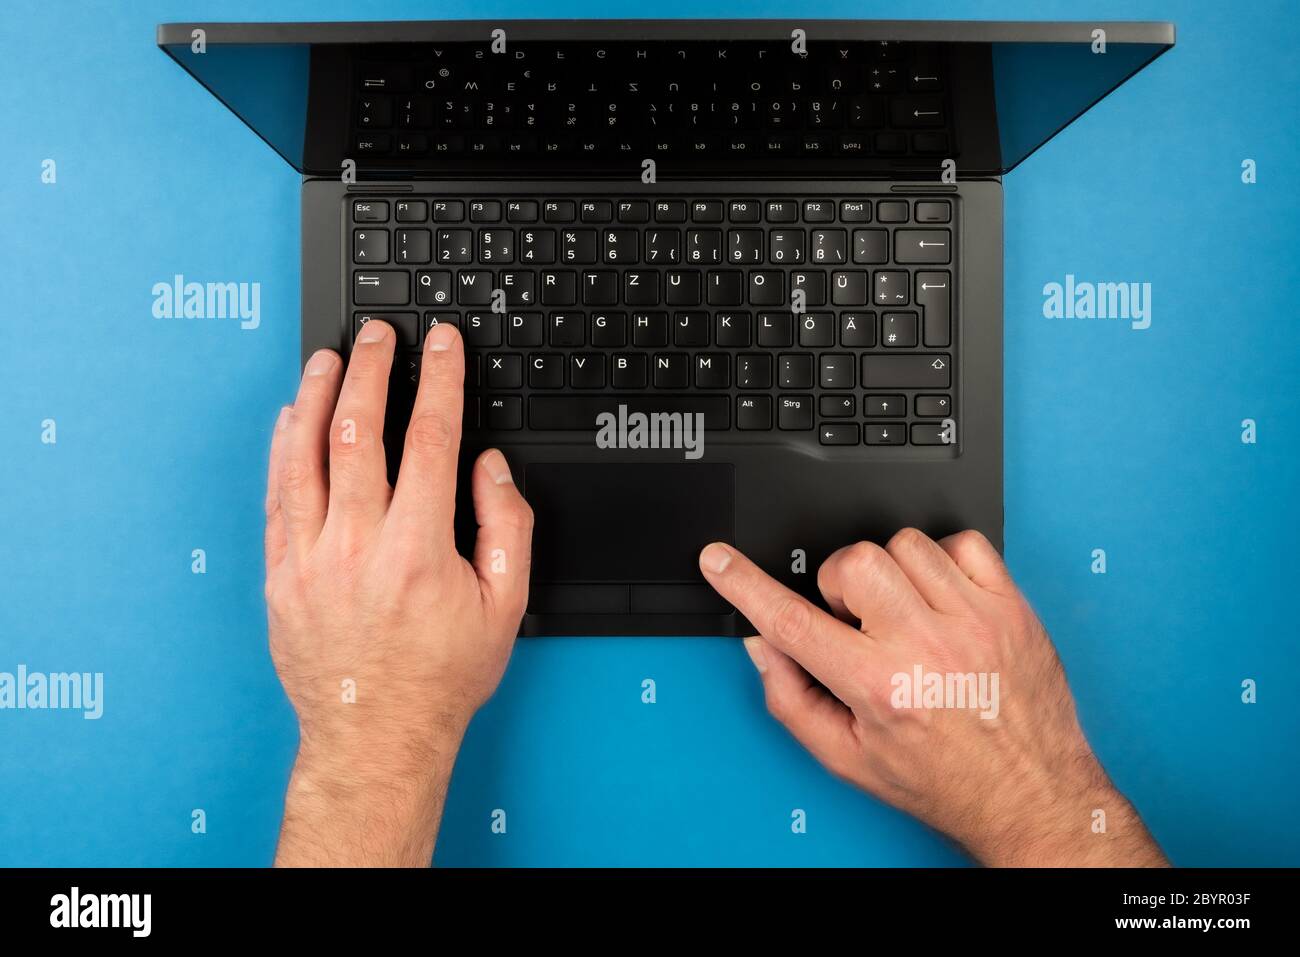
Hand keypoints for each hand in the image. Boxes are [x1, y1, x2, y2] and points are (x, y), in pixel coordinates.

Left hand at [264, 320, 532, 865]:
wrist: (377, 735)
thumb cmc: (442, 675)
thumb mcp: (505, 605)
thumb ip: (506, 526)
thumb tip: (489, 466)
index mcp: (418, 548)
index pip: (429, 438)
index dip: (438, 380)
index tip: (442, 346)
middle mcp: (357, 545)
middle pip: (357, 431)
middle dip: (372, 370)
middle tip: (379, 335)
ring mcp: (310, 559)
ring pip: (306, 455)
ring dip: (317, 396)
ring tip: (328, 358)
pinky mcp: (279, 576)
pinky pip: (275, 496)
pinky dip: (282, 449)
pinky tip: (290, 418)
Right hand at [699, 530, 1166, 866]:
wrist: (1031, 796)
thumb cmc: (945, 780)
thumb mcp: (848, 758)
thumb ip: (792, 699)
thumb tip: (763, 646)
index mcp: (880, 687)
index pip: (792, 621)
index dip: (744, 584)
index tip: (718, 560)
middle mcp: (927, 647)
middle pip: (853, 561)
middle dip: (839, 583)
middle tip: (856, 619)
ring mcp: (974, 620)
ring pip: (905, 543)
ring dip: (891, 572)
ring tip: (904, 613)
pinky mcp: (1010, 606)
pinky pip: (964, 543)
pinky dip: (944, 560)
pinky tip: (941, 597)